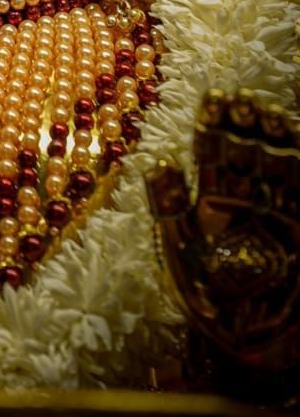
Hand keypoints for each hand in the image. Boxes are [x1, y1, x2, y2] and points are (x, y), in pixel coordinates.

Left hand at [147, 89, 299, 385]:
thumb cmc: (214, 307)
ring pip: (279, 163)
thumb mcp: (182, 256)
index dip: (215, 123)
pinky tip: (292, 139)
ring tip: (269, 113)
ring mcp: (280, 213)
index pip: (214, 151)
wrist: (257, 347)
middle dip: (245, 123)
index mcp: (214, 202)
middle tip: (242, 98)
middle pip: (248, 150)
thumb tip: (159, 161)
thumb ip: (171, 209)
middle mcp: (248, 201)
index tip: (215, 97)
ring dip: (274, 138)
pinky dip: (298, 159)